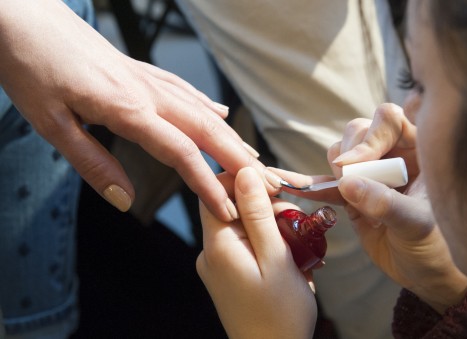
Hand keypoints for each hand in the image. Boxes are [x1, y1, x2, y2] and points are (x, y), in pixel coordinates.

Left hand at [0, 0, 276, 220]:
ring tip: (250, 158)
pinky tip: (220, 115)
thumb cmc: (30, 65)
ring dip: (229, 136)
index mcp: (127, 108)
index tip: (225, 209)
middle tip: (261, 182)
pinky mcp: (140, 70)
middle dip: (236, 159)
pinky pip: (184, 91)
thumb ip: (92, 163)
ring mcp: (147, 78)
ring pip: (200, 110)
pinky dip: (207, 107)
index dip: (207, 184)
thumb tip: (124, 200)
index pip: (181, 152)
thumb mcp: (51, 123)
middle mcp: (146, 92)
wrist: (21, 16)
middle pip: (205, 129)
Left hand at [197, 168, 316, 338]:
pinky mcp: (229, 274)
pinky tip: (292, 256)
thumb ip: (258, 214)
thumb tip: (244, 173)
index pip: (214, 191)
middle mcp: (211, 252)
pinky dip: (270, 243)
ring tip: (300, 247)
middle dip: (267, 207)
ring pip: (244, 225)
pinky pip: (247, 245)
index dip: (243, 179)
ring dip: (273, 226)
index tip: (277, 186)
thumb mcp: (276, 258)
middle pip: (233, 207)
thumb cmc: (280, 314)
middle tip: (298, 222)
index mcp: (218, 246)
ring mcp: (218, 264)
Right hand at [329, 103, 466, 312]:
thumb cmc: (436, 245)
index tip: (356, 165)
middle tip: (349, 182)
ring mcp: (370, 174)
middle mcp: (393, 155)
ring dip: (335, 170)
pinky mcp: (351, 194)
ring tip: (344, 196)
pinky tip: (293, 186)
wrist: (425, 273)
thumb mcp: (418, 224)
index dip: (370, 137)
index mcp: (419, 149)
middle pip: (359, 131)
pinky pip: (327, 183)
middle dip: (350, 154)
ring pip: (341, 153)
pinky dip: (312, 186)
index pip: (389, 120)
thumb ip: (386, 203)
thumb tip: (348, 183)